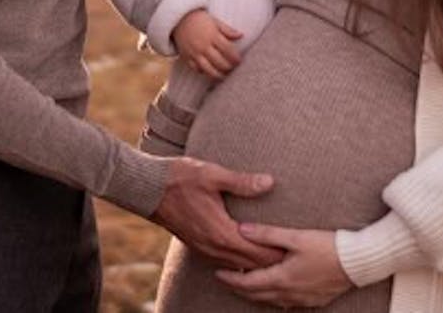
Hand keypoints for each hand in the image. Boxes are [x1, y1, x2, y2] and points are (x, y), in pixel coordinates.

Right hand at [151, 157, 282, 269]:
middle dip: (272, 263)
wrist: (146, 188)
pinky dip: (240, 264)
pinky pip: (224, 263)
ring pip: (237, 267)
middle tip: (294, 259)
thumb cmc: (179, 177)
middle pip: (250, 265)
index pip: (258, 252)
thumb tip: (270, 182)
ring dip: (256, 266)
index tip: (296, 252)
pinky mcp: (197, 246)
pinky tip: (248, 258)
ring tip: (276, 262)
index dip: (278, 253)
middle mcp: (214, 247)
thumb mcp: (213, 175)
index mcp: (222, 233)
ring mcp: (204, 249)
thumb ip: (242, 182)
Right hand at [174, 10, 242, 80]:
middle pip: (220, 62)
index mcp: (212, 36)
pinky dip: (203, 72)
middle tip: (232, 68)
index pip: (228, 50)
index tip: (239, 61)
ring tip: (223, 76)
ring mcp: (195, 53)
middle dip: (228, 67)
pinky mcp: (187, 57)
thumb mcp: (215, 21)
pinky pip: (196, 69)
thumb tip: (241, 35)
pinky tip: (209, 72)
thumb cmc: (199, 19)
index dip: (235, 58)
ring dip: (218, 75)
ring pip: (208, 69)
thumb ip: (227, 30)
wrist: (179, 19)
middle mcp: (204, 46)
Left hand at [216, 224, 351, 307]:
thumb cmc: (328, 247)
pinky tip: (274, 290)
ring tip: (246, 283)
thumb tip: (241, 229)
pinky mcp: (314, 300)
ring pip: (270, 301)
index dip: (230, 279)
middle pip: (256, 295)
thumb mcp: (296, 237)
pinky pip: (286, 303)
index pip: (247, 283)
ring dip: (256, 293)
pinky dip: (274, 297)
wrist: (358, 262)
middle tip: (226, 278)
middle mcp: (289, 294)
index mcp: (282, 278)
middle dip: (239, 287)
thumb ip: (267, 234)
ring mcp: (302, 299)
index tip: (218, 272)